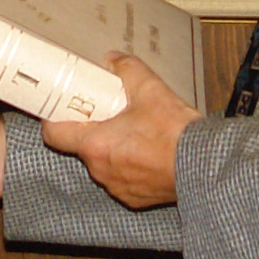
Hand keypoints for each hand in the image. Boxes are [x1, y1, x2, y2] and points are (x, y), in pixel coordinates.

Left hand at [41, 54, 201, 208]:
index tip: (64, 107)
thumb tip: (112, 60)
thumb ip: (126, 69)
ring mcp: (117, 187)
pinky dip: (130, 166)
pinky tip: (150, 153)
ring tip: (138, 132)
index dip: (55, 118)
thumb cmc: (175, 133)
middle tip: (113, 113)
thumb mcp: (150, 89)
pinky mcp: (135, 199)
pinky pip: (123, 178)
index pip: (54, 134)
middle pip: (83, 146)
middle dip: (95, 129)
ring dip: (114, 148)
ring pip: (104, 163)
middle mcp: (100, 170)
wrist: (205, 167)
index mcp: (95, 144)